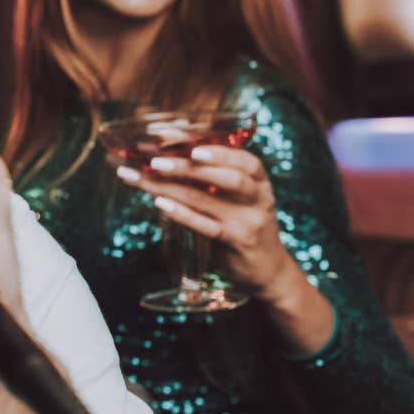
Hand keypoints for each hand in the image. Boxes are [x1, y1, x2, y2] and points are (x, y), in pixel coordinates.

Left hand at [115, 146, 302, 299]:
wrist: (268, 269)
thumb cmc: (245, 224)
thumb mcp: (240, 198)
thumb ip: (215, 178)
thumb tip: (172, 153)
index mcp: (260, 182)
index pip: (245, 160)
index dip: (218, 150)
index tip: (191, 145)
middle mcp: (258, 199)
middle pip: (227, 177)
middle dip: (188, 166)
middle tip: (156, 161)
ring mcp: (247, 222)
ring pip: (206, 199)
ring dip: (171, 187)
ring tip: (146, 177)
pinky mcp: (235, 242)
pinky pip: (204, 226)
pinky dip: (180, 213)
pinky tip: (160, 203)